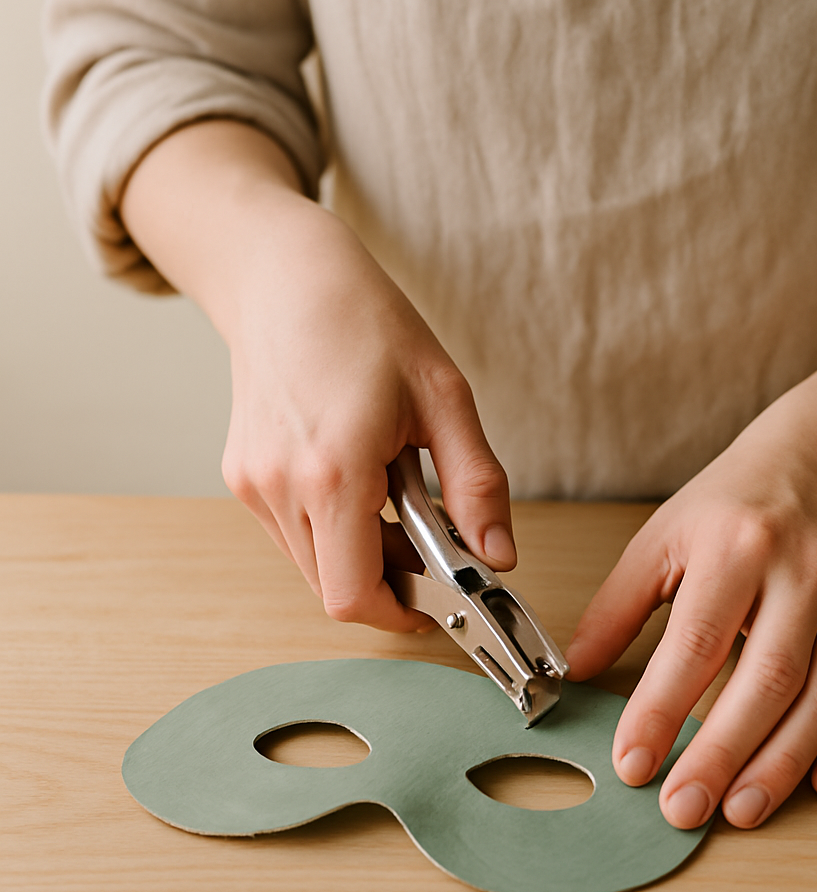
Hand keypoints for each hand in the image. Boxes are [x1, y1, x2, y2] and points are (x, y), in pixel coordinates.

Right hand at [121, 121, 515, 632]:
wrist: (285, 277)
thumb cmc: (366, 323)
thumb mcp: (444, 399)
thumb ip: (476, 486)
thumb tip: (498, 557)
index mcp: (333, 471)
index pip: (355, 596)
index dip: (402, 614)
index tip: (438, 602)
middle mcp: (279, 486)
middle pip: (335, 587)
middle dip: (392, 580)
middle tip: (434, 538)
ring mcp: (253, 484)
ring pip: (313, 565)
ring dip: (362, 554)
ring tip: (396, 493)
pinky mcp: (242, 476)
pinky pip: (293, 534)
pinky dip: (333, 530)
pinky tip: (360, 481)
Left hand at [564, 397, 816, 828]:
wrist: (814, 466)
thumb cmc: (729, 506)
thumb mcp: (661, 539)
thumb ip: (618, 607)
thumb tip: (575, 671)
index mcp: (736, 547)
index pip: (696, 640)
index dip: (662, 707)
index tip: (632, 761)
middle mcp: (801, 574)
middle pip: (769, 677)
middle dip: (724, 752)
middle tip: (683, 807)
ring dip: (785, 761)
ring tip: (741, 809)